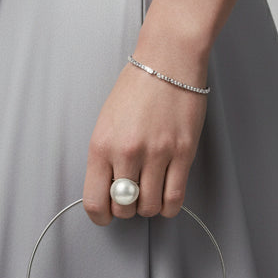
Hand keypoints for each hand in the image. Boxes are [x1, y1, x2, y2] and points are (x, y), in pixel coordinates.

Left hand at [82, 55, 207, 224]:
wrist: (168, 61)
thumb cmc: (137, 88)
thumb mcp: (106, 122)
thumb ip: (105, 158)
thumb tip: (109, 191)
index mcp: (102, 146)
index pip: (95, 201)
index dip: (100, 216)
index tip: (106, 216)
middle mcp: (127, 153)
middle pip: (124, 207)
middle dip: (126, 208)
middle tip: (131, 197)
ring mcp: (157, 154)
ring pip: (150, 206)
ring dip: (149, 206)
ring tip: (150, 192)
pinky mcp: (183, 153)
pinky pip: (175, 197)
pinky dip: (169, 206)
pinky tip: (166, 197)